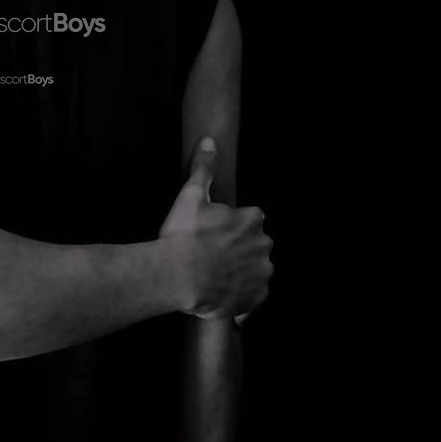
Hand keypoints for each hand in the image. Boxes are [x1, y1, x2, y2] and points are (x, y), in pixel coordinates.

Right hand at [157, 137, 272, 319]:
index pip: (250, 219)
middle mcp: (263, 246)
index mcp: (252, 219)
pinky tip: (221, 294)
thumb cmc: (183, 235)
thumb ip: (204, 168)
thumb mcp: (191, 195)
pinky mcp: (255, 299)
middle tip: (211, 253)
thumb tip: (209, 142)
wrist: (177, 276)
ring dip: (241, 272)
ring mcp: (261, 274)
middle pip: (255, 244)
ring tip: (214, 275)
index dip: (231, 225)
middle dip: (238, 248)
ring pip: (255, 270)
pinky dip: (241, 297)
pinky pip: (252, 298)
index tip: (214, 231)